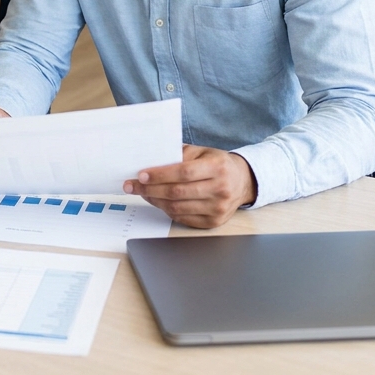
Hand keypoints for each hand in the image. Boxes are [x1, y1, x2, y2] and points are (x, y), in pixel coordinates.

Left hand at [124, 145, 258, 228]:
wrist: (242, 182)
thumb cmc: (217, 164)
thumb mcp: (203, 151)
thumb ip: (180, 154)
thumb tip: (152, 161)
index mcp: (218, 168)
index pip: (184, 172)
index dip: (160, 175)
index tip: (141, 175)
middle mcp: (220, 189)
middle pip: (177, 192)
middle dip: (150, 189)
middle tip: (132, 186)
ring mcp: (217, 208)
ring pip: (177, 208)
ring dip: (155, 201)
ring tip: (142, 193)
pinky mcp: (213, 222)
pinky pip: (182, 218)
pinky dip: (166, 210)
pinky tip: (157, 201)